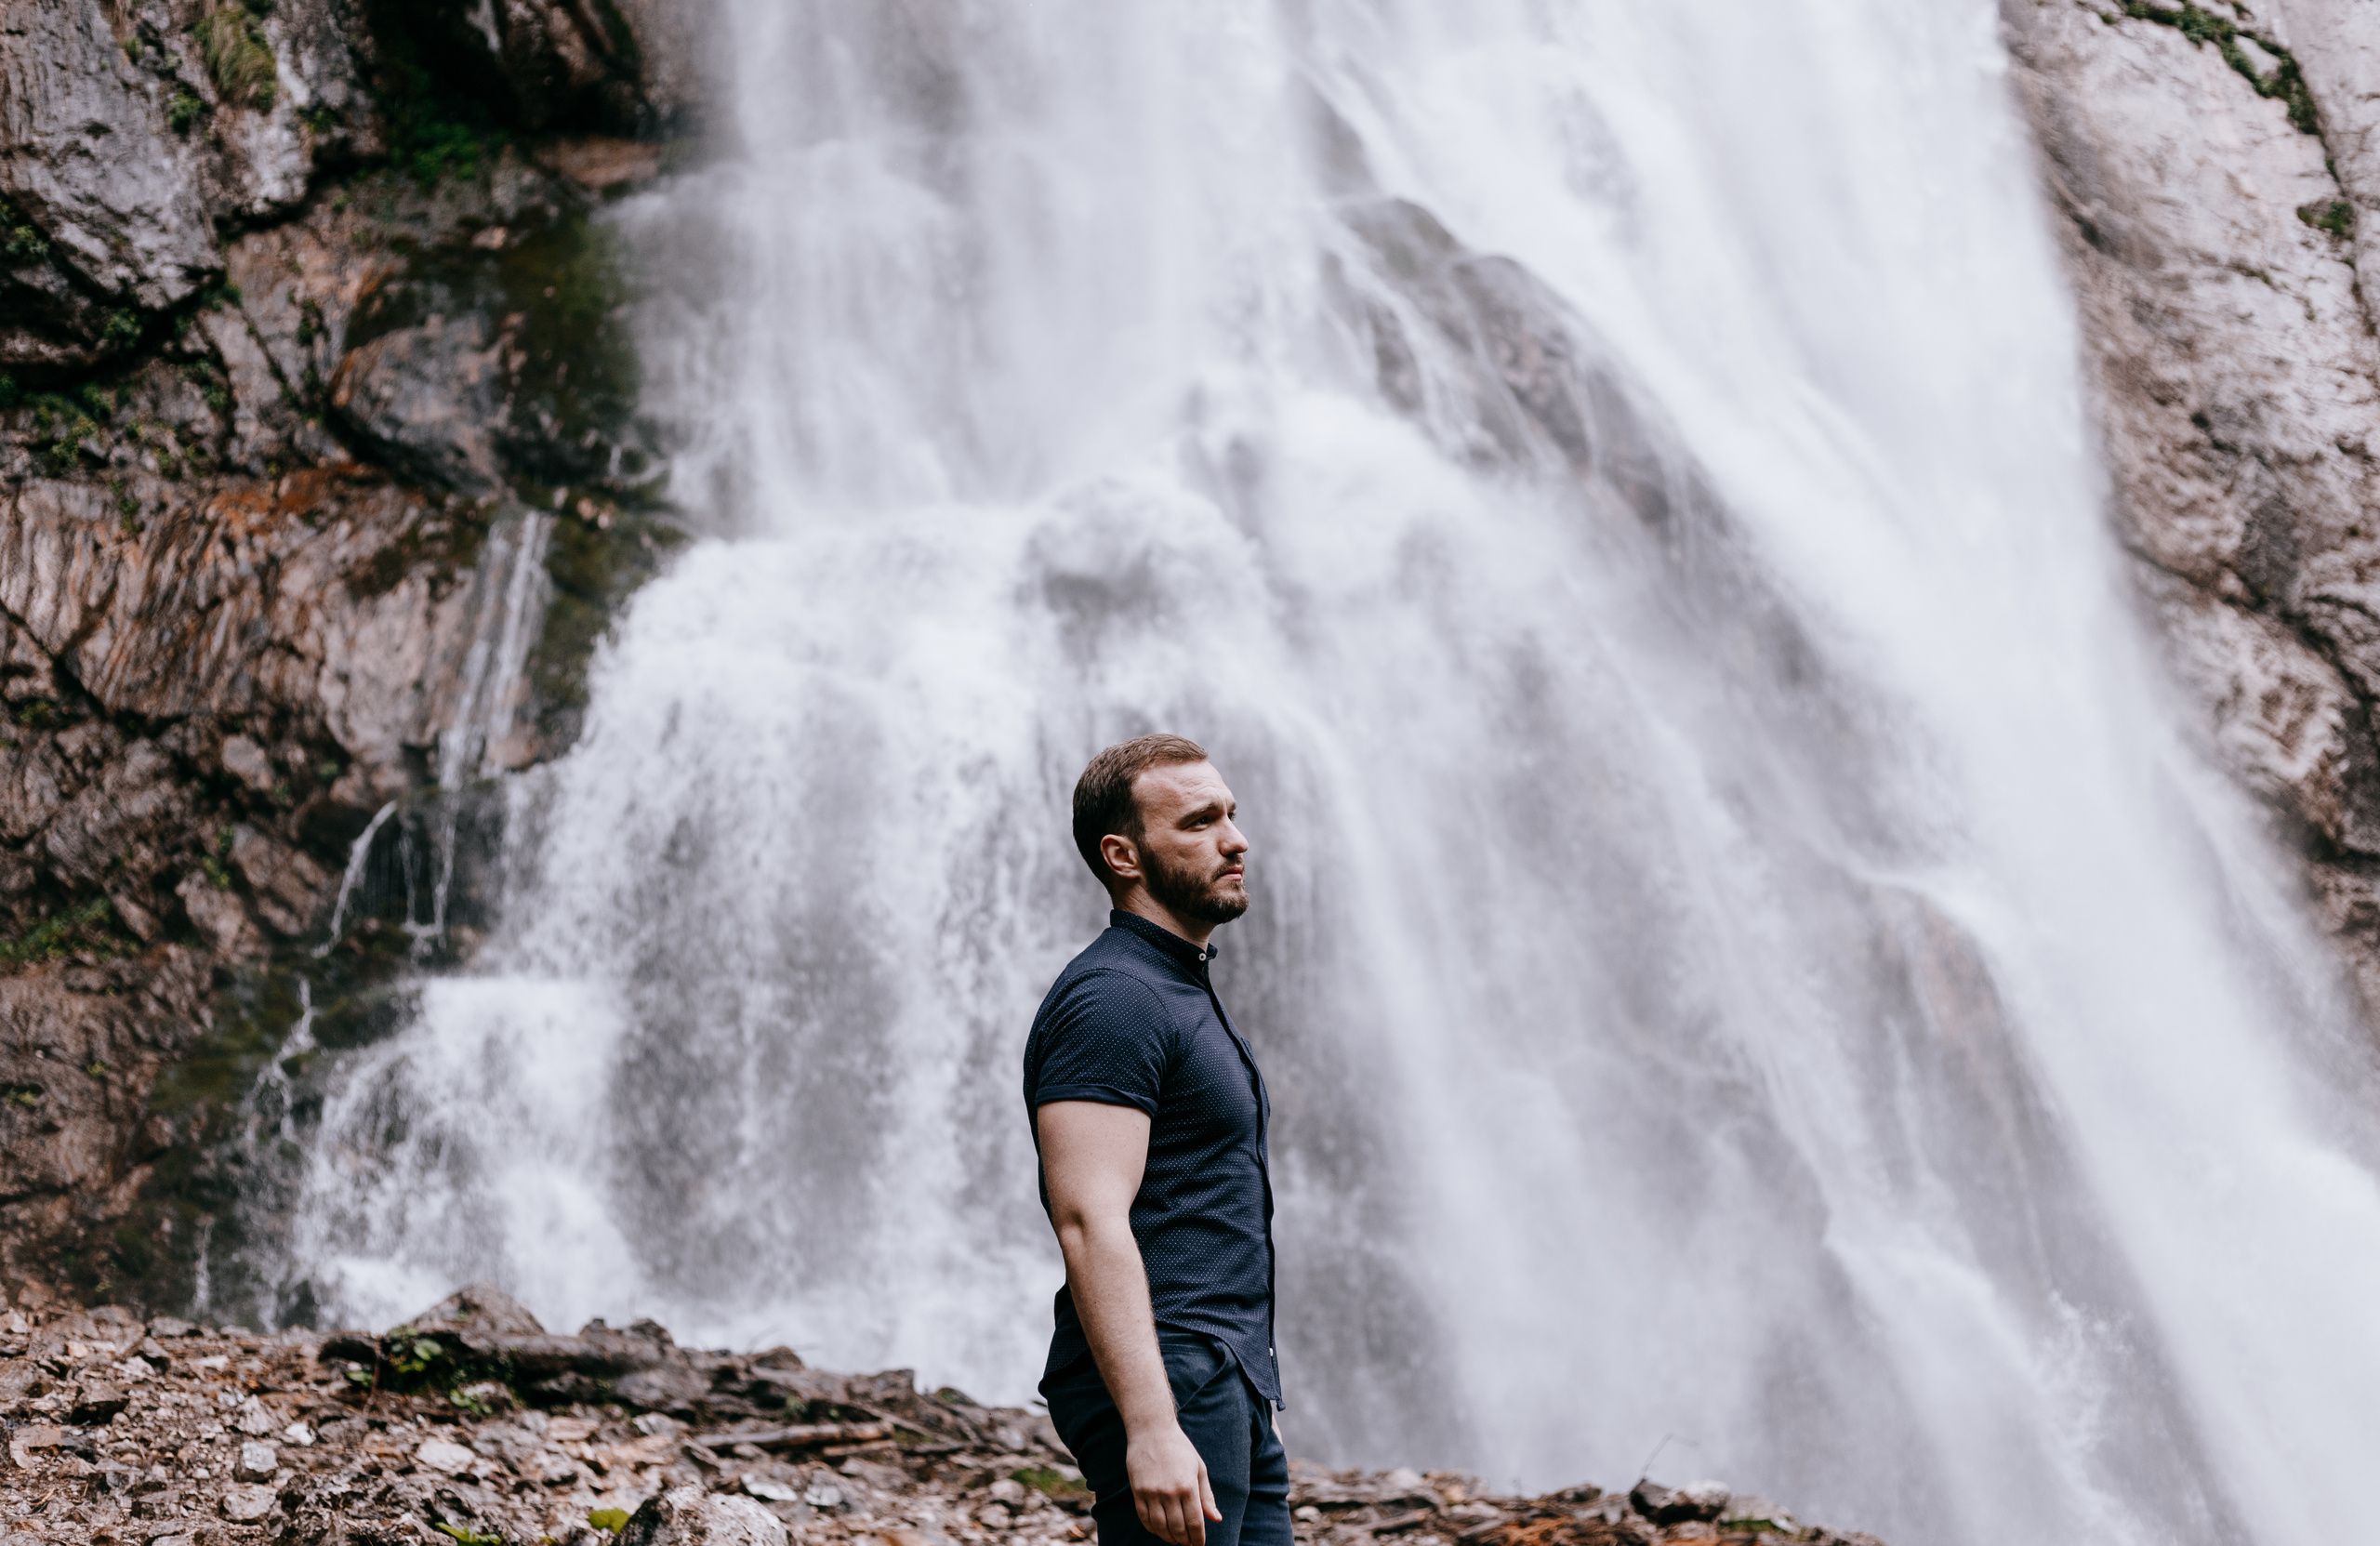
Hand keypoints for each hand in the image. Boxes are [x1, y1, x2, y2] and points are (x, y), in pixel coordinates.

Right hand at [1125, 1421, 1221, 1545]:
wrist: (1151, 1430)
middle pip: (1178, 1528)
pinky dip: (1153, 1529)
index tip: (1200, 1545)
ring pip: (1160, 1527)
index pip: (1195, 1523)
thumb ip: (1207, 1496)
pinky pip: (1144, 1518)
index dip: (1198, 1539)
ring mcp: (1151, 1492)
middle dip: (1185, 1541)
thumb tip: (1216, 1519)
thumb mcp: (1199, 1469)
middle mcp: (1169, 1492)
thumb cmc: (1179, 1448)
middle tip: (1188, 1544)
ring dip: (1169, 1538)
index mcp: (1188, 1486)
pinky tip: (1160, 1530)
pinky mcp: (1137, 1491)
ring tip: (1175, 1540)